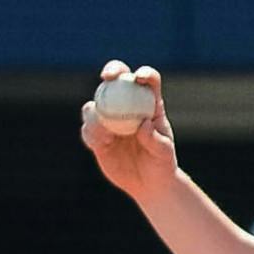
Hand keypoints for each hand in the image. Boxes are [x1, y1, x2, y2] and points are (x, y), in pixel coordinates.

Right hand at [80, 61, 177, 199]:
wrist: (149, 184)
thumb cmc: (162, 164)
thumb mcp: (164, 154)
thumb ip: (156, 140)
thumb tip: (143, 124)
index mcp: (149, 104)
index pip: (149, 81)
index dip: (145, 74)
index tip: (140, 77)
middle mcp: (127, 106)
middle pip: (118, 79)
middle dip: (112, 70)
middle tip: (108, 76)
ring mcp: (110, 119)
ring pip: (96, 104)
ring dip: (96, 111)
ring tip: (107, 133)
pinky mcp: (97, 136)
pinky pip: (88, 129)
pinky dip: (91, 132)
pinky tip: (101, 143)